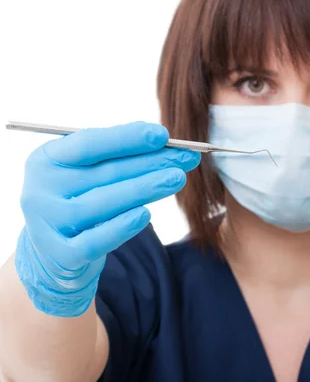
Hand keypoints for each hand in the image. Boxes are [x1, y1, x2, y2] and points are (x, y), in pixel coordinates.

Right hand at [15, 122, 200, 316]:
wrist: (52, 252)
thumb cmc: (78, 198)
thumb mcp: (85, 172)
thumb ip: (115, 155)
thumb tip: (162, 140)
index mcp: (45, 160)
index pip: (87, 144)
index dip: (126, 138)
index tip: (163, 135)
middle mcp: (41, 190)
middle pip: (104, 173)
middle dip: (151, 162)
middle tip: (187, 157)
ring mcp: (48, 225)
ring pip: (103, 204)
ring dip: (145, 189)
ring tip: (177, 178)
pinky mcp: (61, 255)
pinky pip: (96, 241)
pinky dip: (121, 227)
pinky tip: (146, 214)